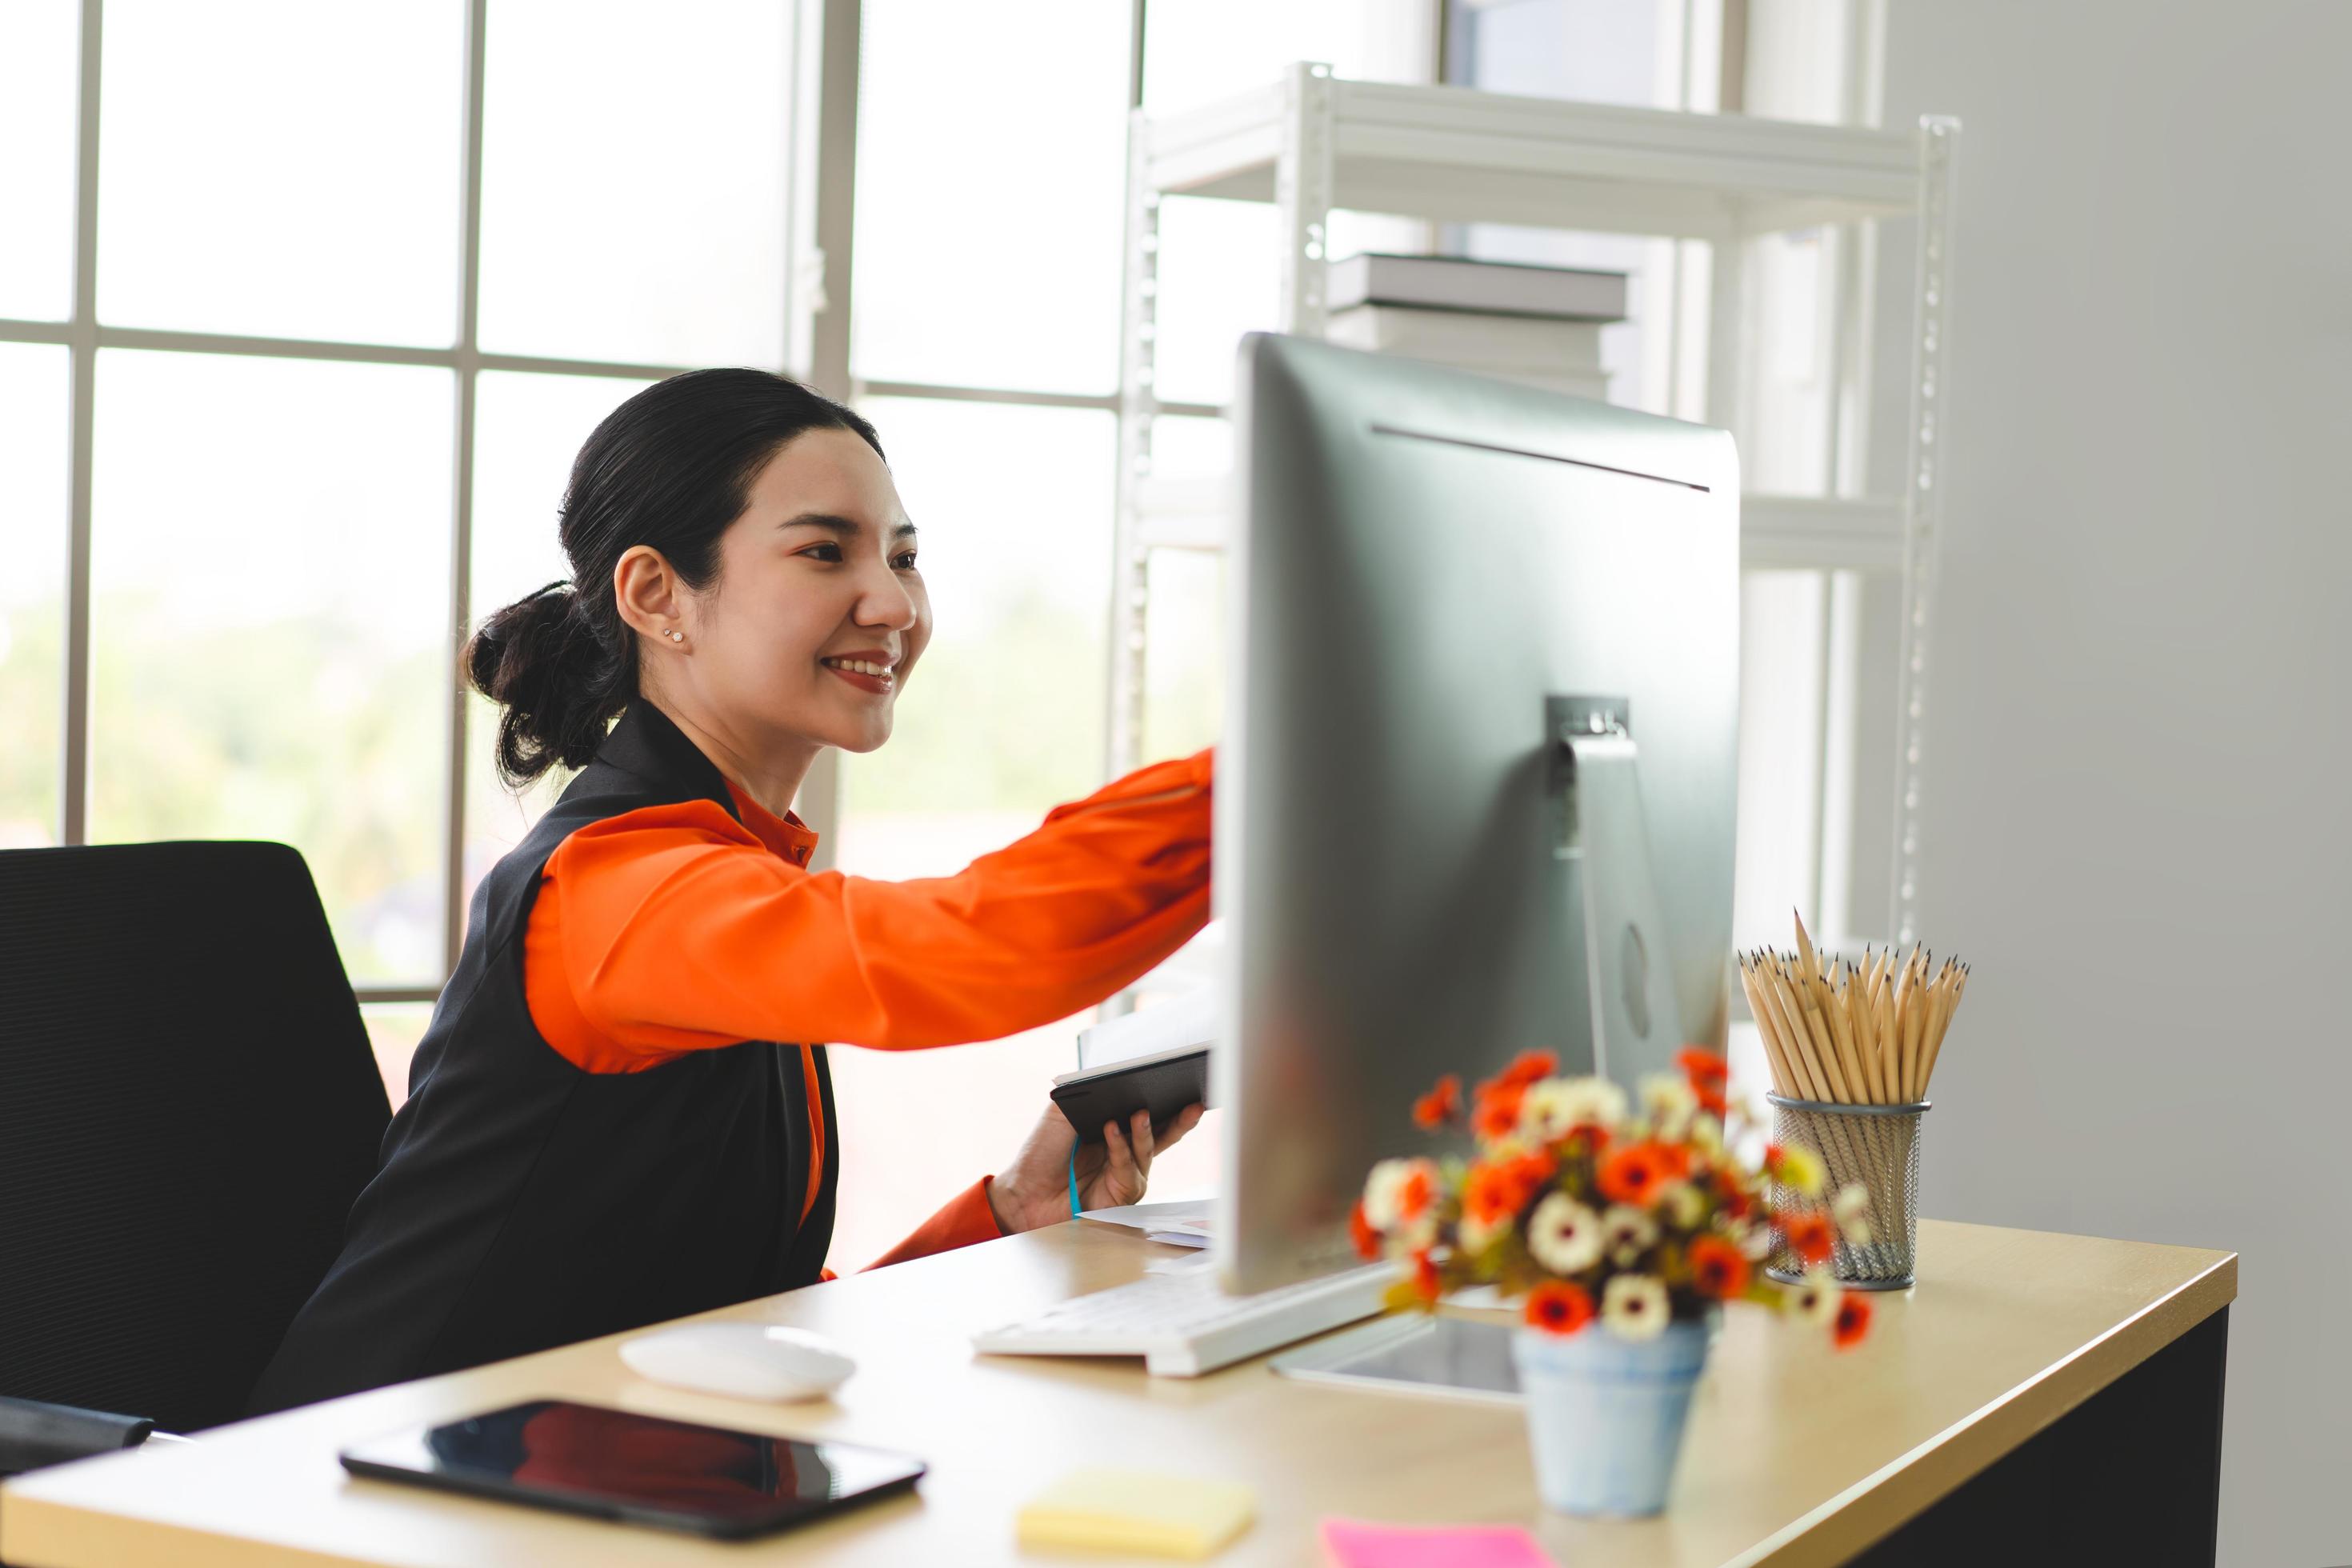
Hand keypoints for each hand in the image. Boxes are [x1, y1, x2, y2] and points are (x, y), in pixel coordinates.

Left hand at [987, 1102, 1205, 1234]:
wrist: (1024, 1192)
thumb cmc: (1042, 1152)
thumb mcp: (1061, 1113)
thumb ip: (1087, 1094)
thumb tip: (1114, 1076)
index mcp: (1115, 1129)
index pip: (1149, 1114)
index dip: (1168, 1102)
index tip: (1183, 1085)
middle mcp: (1125, 1151)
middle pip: (1162, 1134)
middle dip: (1180, 1119)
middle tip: (1192, 1104)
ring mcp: (1125, 1174)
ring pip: (1147, 1150)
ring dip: (1145, 1130)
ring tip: (1140, 1113)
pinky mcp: (1120, 1195)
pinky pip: (1129, 1170)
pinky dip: (1121, 1149)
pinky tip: (1112, 1131)